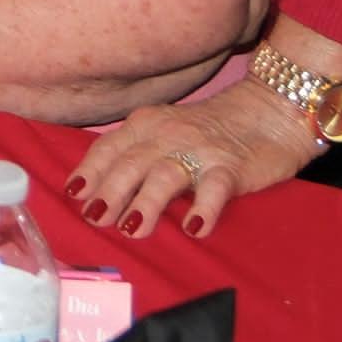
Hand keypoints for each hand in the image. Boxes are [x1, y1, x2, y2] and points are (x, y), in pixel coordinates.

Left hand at [68, 78, 321, 238]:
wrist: (269, 112)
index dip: (90, 171)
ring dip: (147, 202)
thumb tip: (101, 195)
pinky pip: (215, 187)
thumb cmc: (210, 131)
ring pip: (166, 175)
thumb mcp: (166, 133)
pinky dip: (204, 207)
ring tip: (133, 230)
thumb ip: (137, 156)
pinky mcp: (232, 167)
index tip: (73, 195)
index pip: (110, 148)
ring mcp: (201, 150)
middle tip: (96, 219)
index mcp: (147, 125)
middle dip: (110, 191)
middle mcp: (168, 134)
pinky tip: (195, 228)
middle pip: (131, 163)